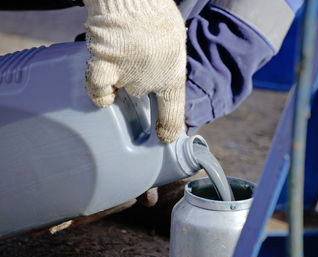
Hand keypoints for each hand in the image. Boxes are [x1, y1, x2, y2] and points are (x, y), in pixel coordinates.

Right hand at [83, 0, 186, 142]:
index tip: (166, 137)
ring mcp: (126, 77)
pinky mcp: (103, 68)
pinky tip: (103, 78)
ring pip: (121, 89)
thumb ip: (168, 62)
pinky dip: (99, 89)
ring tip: (121, 56)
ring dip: (119, 77)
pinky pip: (98, 90)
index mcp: (173, 74)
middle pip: (141, 93)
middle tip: (138, 57)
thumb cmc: (155, 13)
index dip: (170, 128)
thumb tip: (161, 72)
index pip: (173, 111)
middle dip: (140, 79)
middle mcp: (150, 81)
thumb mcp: (175, 41)